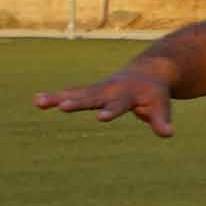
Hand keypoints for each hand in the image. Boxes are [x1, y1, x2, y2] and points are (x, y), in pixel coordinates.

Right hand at [31, 56, 180, 133]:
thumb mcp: (161, 106)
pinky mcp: (90, 91)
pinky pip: (71, 93)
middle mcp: (111, 90)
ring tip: (39, 102)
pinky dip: (55, 96)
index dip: (111, 111)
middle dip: (78, 102)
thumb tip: (167, 134)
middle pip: (93, 97)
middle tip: (63, 107)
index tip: (101, 118)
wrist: (149, 72)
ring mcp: (99, 89)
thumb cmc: (155, 94)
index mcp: (129, 94)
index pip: (119, 105)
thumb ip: (161, 120)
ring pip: (76, 93)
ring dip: (58, 98)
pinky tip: (37, 101)